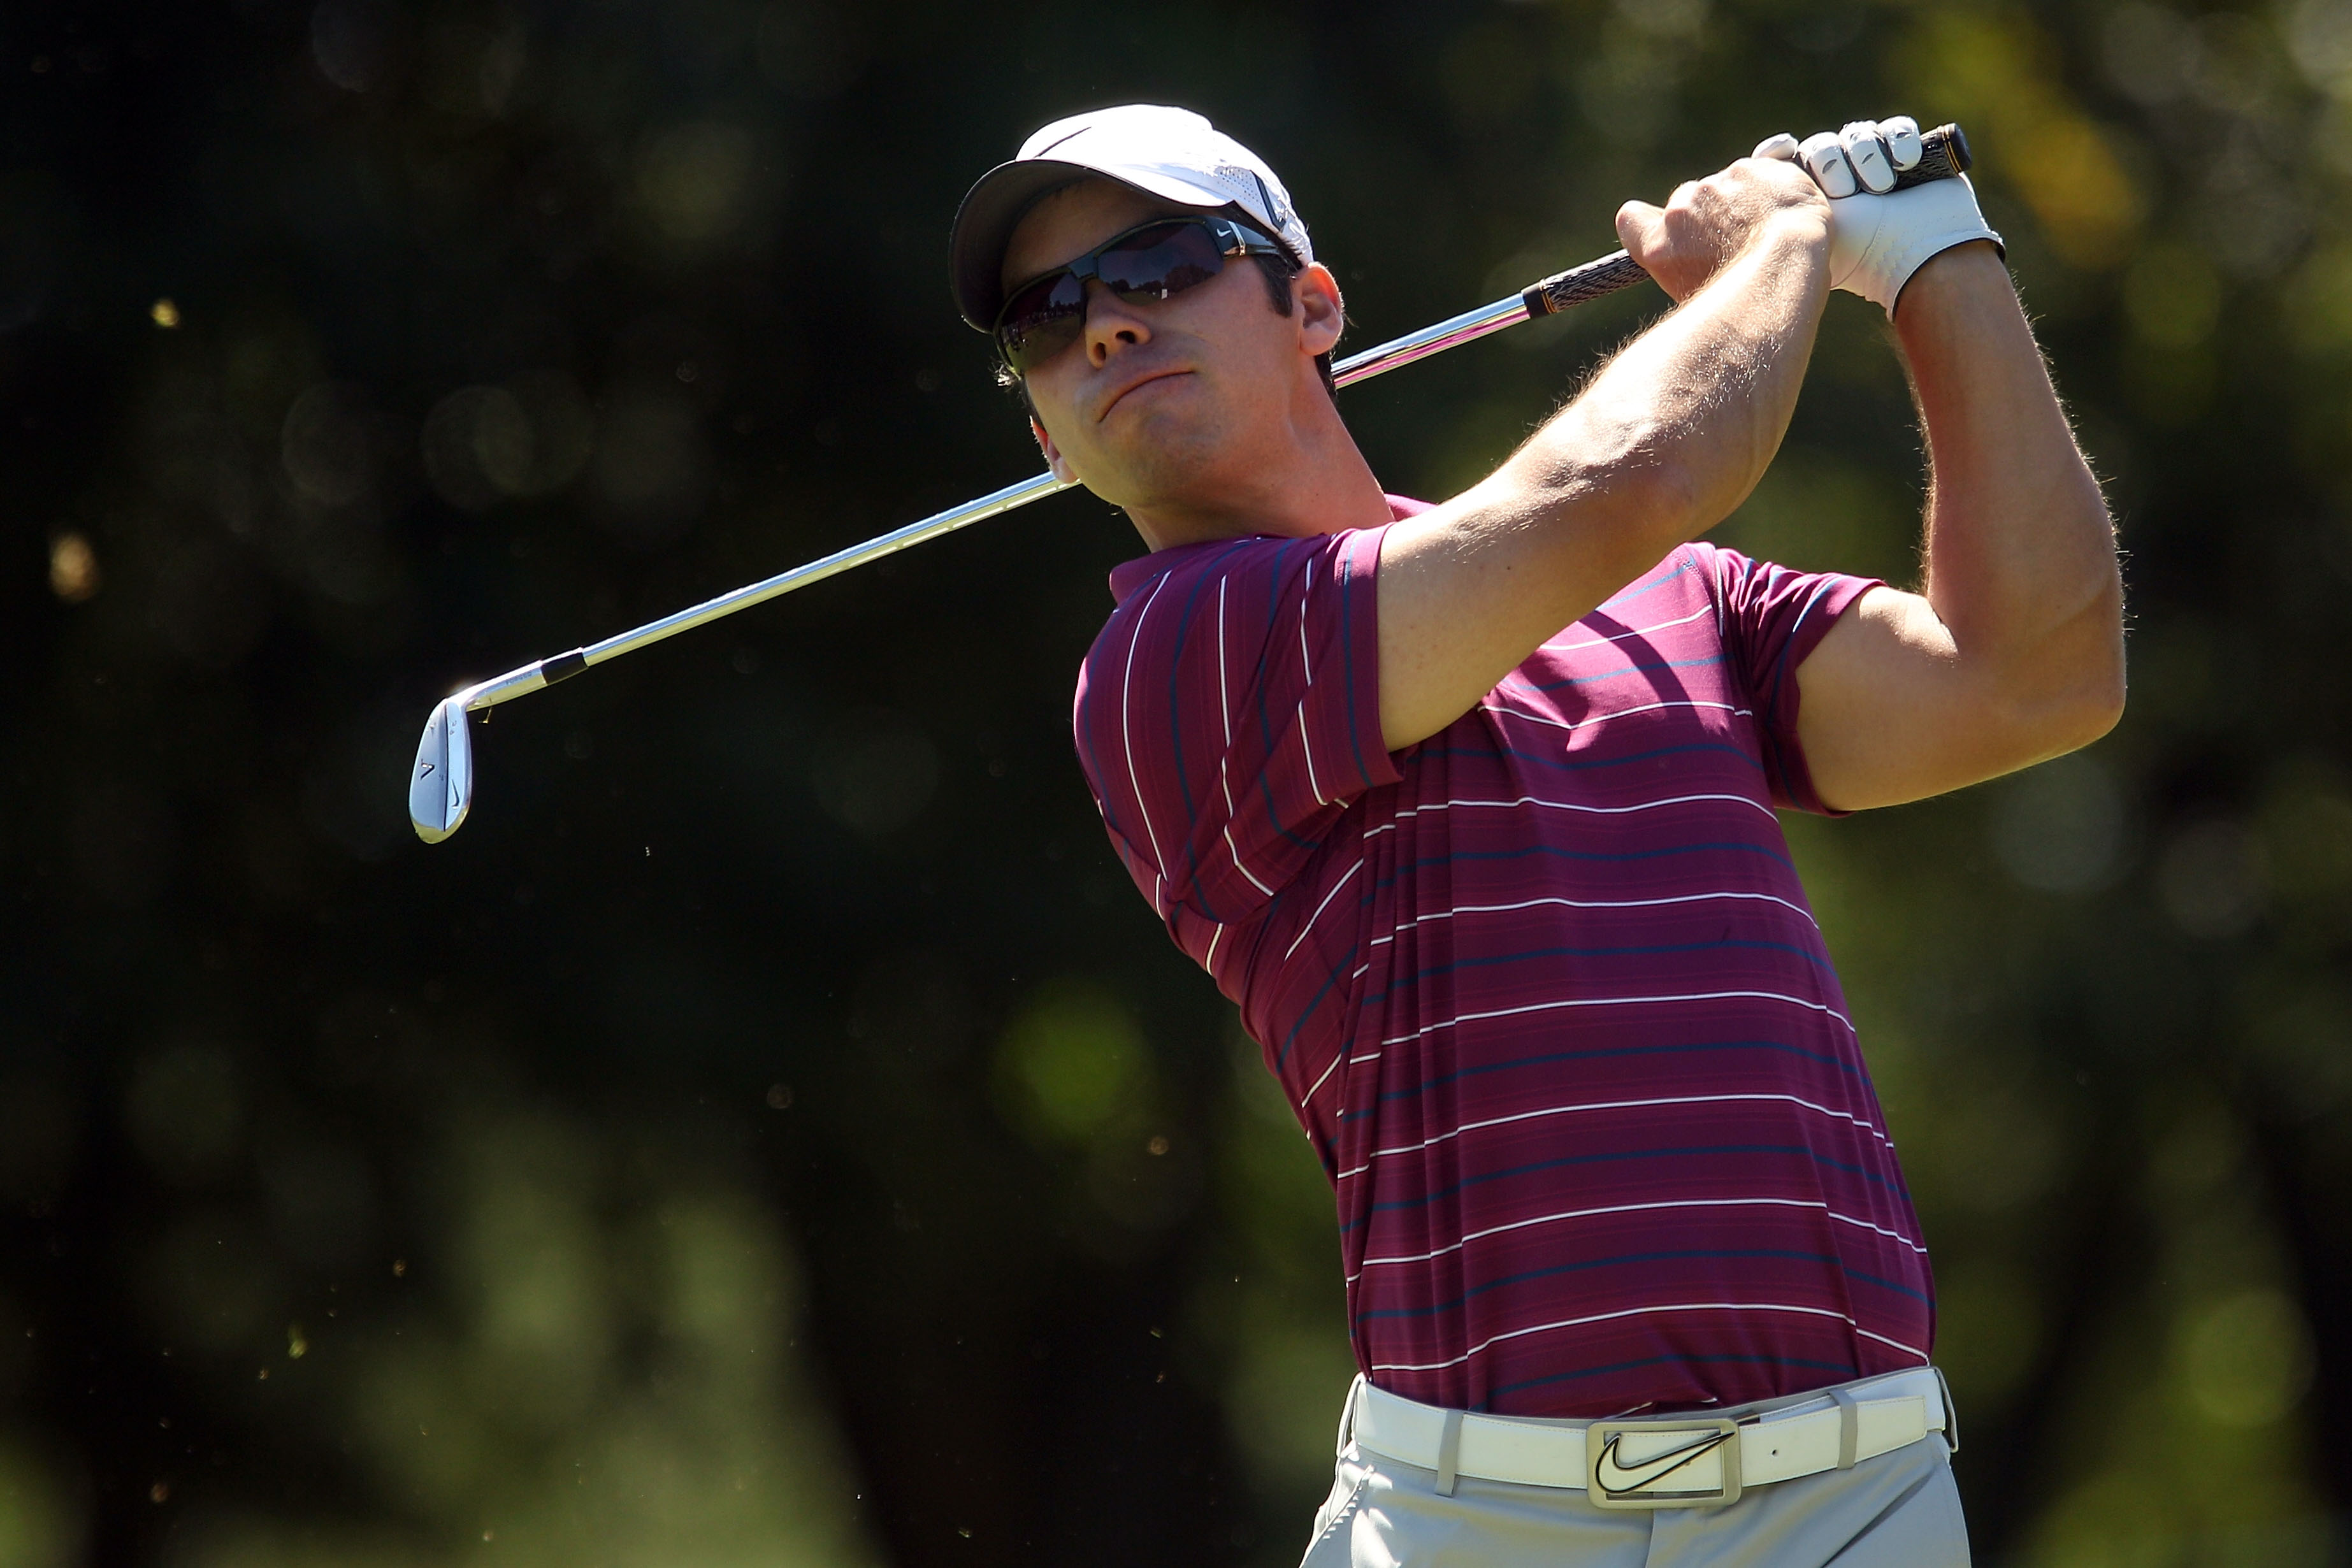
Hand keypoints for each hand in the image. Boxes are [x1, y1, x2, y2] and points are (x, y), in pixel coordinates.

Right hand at [1615, 156, 1828, 303]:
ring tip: (1769, 230)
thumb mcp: (1699, 299)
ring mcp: (1714, 185)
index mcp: (1658, 245)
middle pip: (1685, 204)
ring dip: (1740, 202)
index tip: (1669, 232)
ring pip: (1723, 187)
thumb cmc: (1748, 298)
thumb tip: (1696, 265)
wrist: (1789, 266)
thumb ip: (1685, 269)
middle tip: (1737, 241)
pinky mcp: (1748, 168)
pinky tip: (1783, 211)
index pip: (1631, 219)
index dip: (1647, 223)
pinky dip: (1768, 187)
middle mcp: (1679, 210)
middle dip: (1707, 217)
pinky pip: (1755, 173)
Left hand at [1753, 116, 2003, 316]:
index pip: (1788, 160)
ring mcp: (1876, 165)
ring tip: (1881, 186)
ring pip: (1857, 134)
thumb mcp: (1801, 241)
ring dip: (1867, 155)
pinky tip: (1906, 163)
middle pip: (1821, 145)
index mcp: (1810, 199)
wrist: (1915, 259)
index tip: (1783, 148)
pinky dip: (1899, 140)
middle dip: (1831, 162)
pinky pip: (1897, 128)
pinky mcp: (1910, 155)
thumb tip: (1731, 196)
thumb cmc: (1859, 258)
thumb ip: (1768, 220)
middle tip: (1845, 191)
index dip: (1782, 151)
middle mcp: (1841, 180)